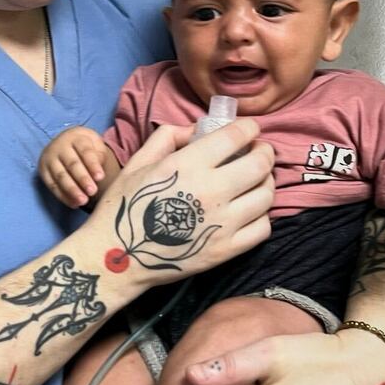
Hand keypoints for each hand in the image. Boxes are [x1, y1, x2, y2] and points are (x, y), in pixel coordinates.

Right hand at [40, 127, 112, 206]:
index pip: (85, 151)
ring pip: (60, 176)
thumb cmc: (85, 147)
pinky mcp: (43, 171)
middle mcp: (59, 146)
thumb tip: (97, 173)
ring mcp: (49, 158)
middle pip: (71, 164)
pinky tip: (74, 204)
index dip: (93, 164)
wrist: (66, 144)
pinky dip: (63, 196)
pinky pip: (52, 186)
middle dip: (82, 179)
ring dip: (72, 190)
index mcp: (75, 137)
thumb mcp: (96, 145)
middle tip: (93, 192)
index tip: (100, 177)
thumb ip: (100, 156)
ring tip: (83, 201)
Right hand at [87, 119, 274, 286]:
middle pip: (261, 164)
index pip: (236, 136)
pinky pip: (262, 228)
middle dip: (264, 152)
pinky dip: (261, 215)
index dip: (249, 127)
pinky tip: (249, 211)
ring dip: (265, 182)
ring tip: (255, 180)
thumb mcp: (138, 161)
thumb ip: (169, 136)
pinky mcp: (227, 250)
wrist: (119, 257)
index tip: (249, 129)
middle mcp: (212, 191)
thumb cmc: (125, 206)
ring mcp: (223, 223)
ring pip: (266, 195)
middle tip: (258, 151)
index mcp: (189, 165)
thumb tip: (198, 129)